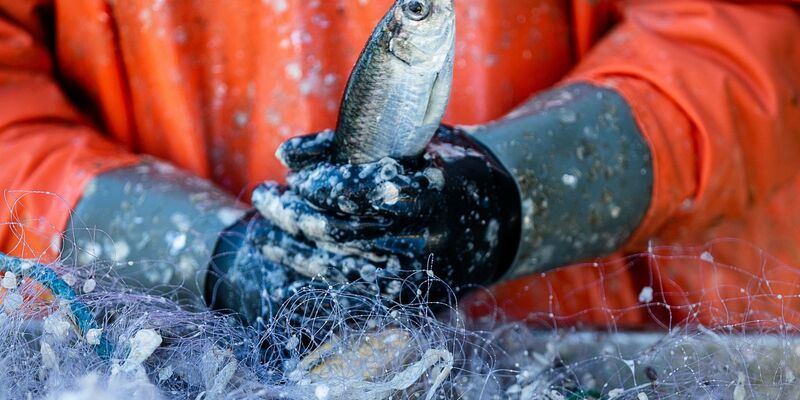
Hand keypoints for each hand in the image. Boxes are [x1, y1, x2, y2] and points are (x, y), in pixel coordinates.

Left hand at [252, 126, 520, 301]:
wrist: (506, 220)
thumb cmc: (448, 168)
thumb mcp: (412, 143)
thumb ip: (351, 144)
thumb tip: (284, 154)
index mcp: (435, 190)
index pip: (366, 191)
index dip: (323, 186)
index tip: (295, 179)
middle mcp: (431, 236)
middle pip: (345, 233)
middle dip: (294, 216)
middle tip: (264, 197)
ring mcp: (424, 273)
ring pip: (343, 270)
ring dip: (295, 252)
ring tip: (264, 233)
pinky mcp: (417, 298)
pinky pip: (356, 295)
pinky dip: (317, 280)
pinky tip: (292, 264)